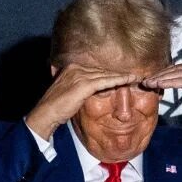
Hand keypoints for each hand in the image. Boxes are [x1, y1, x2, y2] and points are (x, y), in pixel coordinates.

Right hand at [26, 66, 141, 140]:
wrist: (46, 114)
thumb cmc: (56, 107)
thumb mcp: (69, 92)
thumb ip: (80, 87)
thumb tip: (91, 89)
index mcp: (72, 67)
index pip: (96, 69)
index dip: (110, 73)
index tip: (123, 74)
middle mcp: (75, 68)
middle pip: (102, 70)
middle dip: (118, 73)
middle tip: (134, 74)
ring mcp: (79, 75)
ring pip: (106, 74)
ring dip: (122, 76)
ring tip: (135, 76)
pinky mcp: (84, 84)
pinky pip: (105, 81)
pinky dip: (119, 80)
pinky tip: (129, 80)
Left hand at [142, 62, 181, 147]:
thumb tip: (170, 81)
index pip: (176, 68)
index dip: (161, 73)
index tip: (149, 80)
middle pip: (175, 69)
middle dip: (158, 75)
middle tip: (144, 81)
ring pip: (177, 74)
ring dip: (161, 79)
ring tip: (148, 83)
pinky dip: (169, 83)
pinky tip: (159, 85)